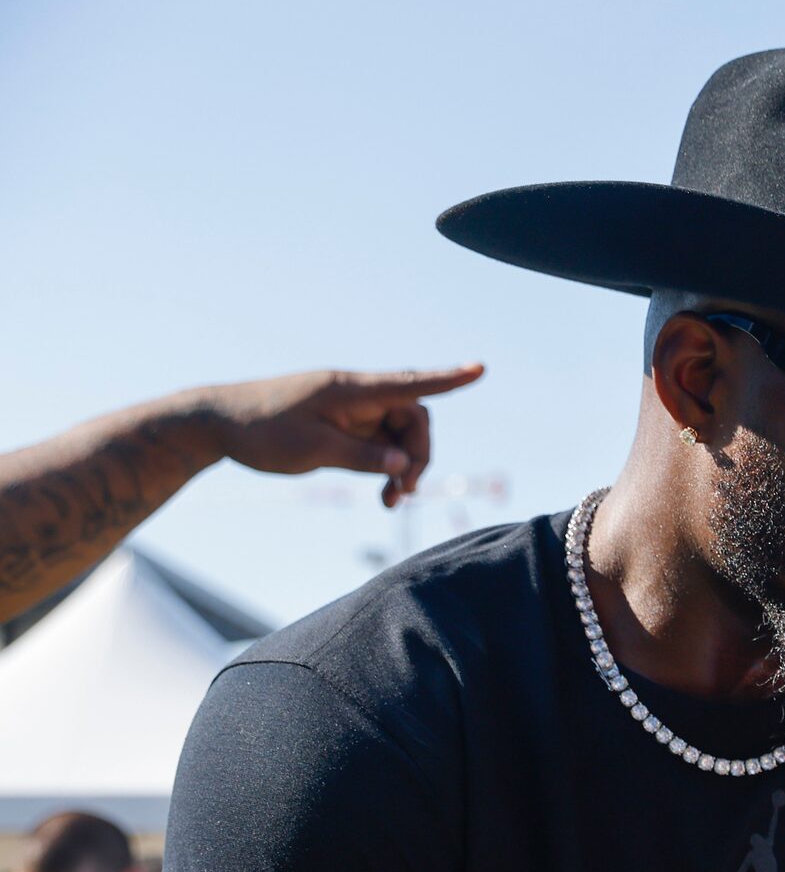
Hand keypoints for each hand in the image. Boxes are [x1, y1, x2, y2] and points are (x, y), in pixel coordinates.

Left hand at [196, 364, 485, 507]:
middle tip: (403, 493)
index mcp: (350, 389)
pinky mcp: (345, 427)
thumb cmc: (260, 430)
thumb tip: (404, 465)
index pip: (410, 384)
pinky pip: (382, 446)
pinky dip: (388, 469)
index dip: (448, 379)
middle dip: (418, 456)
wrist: (218, 424)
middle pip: (413, 419)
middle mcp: (357, 396)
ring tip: (391, 501)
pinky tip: (383, 494)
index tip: (479, 370)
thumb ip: (362, 457)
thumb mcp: (311, 449)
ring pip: (400, 436)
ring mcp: (352, 411)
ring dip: (404, 468)